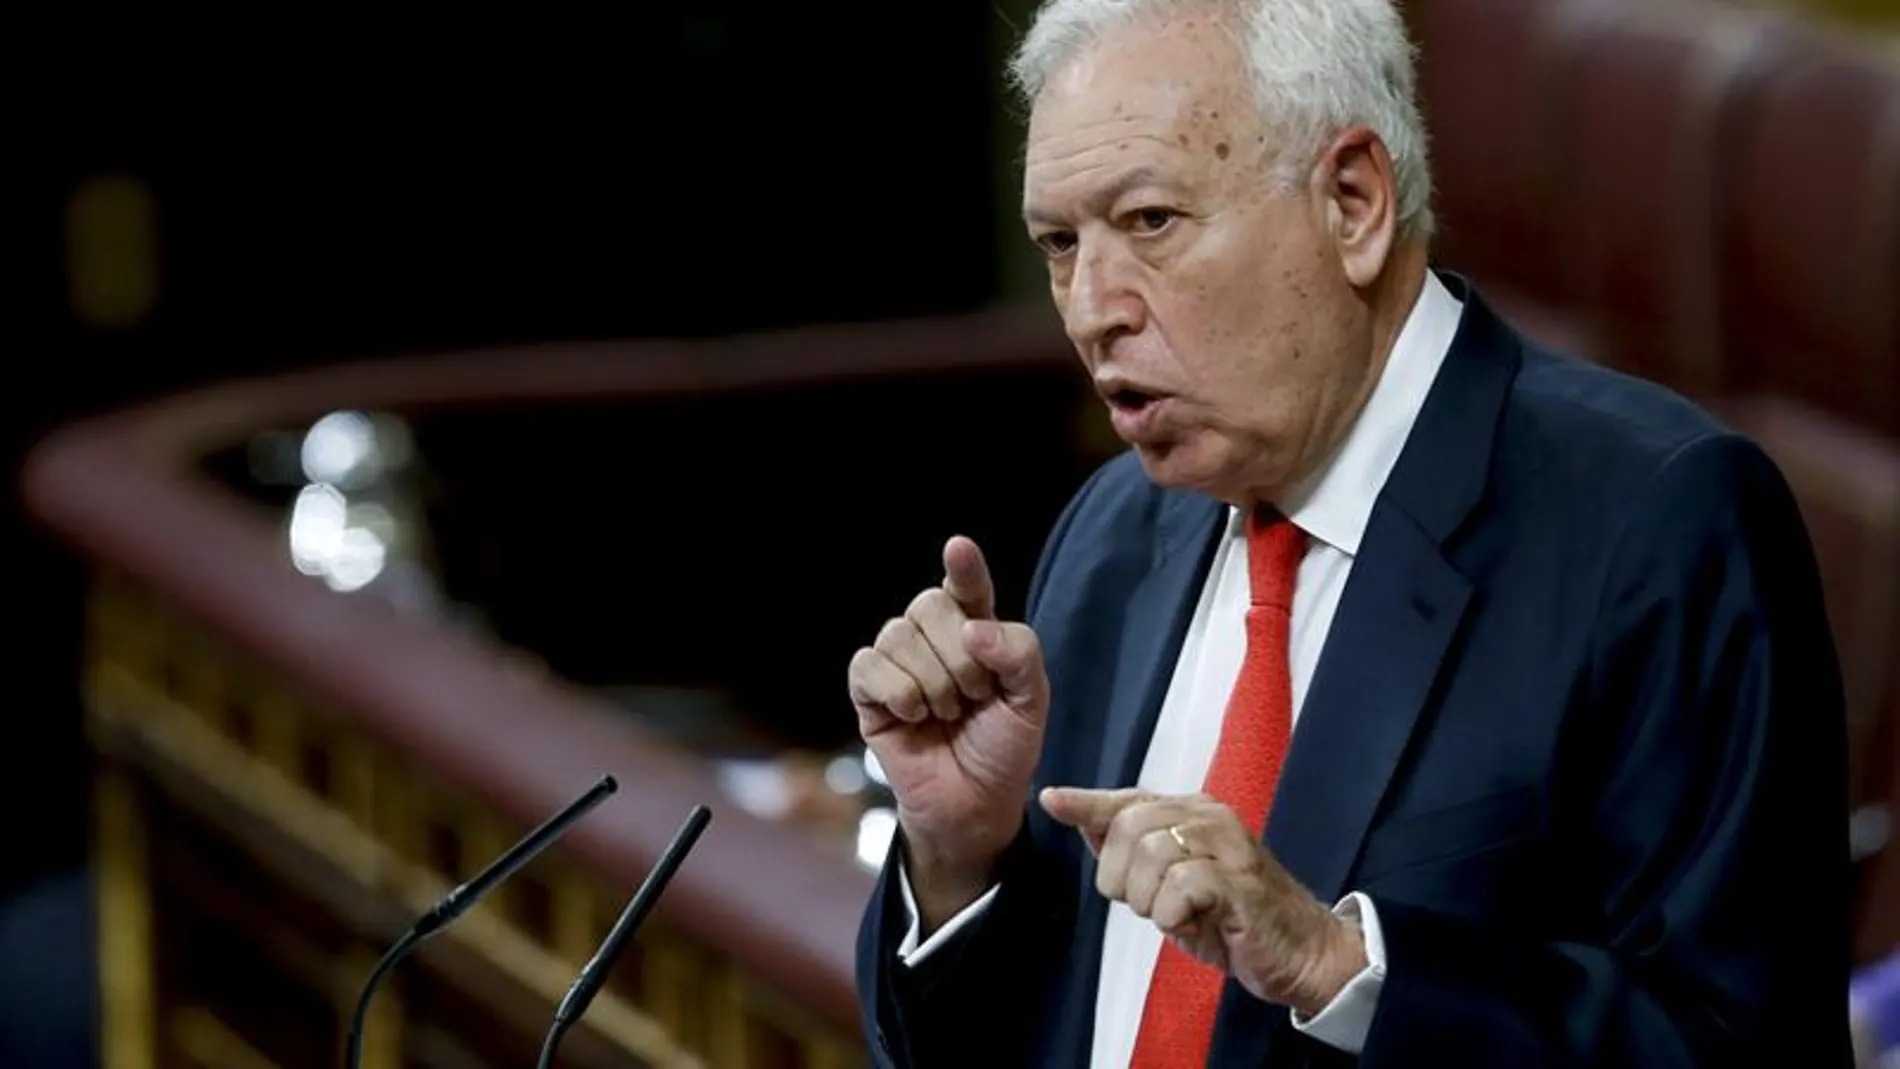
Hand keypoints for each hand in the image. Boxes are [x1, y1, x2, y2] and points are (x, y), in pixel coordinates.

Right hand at [849, 537, 1049, 918]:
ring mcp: (897, 660)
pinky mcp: (867, 690)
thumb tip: (970, 629)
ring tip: (947, 714)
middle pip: (931, 604)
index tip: (958, 547)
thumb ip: (1018, 653)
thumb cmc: (1003, 749)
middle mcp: (931, 636)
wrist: (975, 804)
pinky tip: (914, 717)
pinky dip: (899, 693)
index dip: (963, 566)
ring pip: (899, 633)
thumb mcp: (1031, 700)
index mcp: (975, 628)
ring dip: (933, 682)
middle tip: (975, 697)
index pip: (966, 585)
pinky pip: (869, 665)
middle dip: (960, 658)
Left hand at [1040, 787, 1366, 1015]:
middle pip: (1129, 827)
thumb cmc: (1232, 918)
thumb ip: (1133, 853)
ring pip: (1152, 855)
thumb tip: (1082, 821)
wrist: (1301, 951)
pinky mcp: (1240, 882)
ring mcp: (1229, 846)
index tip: (1051, 799)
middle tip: (1148, 905)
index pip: (1128, 800)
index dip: (1087, 803)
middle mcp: (1209, 818)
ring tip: (1177, 916)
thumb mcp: (1172, 884)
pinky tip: (1193, 924)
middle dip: (1121, 877)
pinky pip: (1181, 886)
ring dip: (1150, 901)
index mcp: (1191, 813)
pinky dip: (1174, 915)